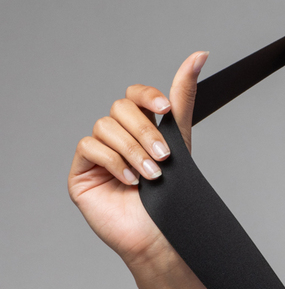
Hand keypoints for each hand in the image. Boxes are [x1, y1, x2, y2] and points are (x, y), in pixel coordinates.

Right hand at [68, 51, 207, 271]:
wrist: (163, 234)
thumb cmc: (174, 192)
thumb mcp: (180, 138)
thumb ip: (183, 98)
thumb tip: (199, 54)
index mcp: (140, 128)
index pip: (134, 95)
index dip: (147, 95)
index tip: (165, 109)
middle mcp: (117, 137)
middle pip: (120, 108)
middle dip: (146, 132)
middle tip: (164, 158)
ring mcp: (97, 154)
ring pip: (105, 126)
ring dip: (133, 150)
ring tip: (151, 175)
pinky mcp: (81, 173)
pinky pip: (89, 147)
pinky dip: (114, 161)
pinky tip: (131, 180)